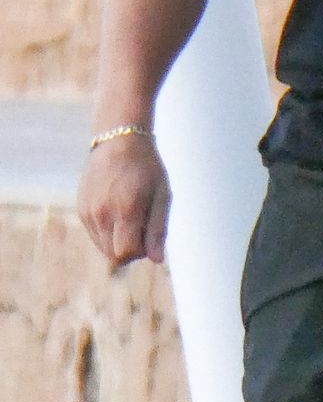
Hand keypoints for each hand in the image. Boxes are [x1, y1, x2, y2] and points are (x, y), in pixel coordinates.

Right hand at [78, 133, 170, 266]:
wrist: (119, 141)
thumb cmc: (147, 168)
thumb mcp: (162, 196)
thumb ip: (158, 230)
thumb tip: (156, 260)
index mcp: (125, 210)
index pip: (126, 253)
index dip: (140, 252)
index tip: (149, 235)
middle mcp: (102, 213)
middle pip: (113, 255)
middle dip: (131, 250)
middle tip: (143, 226)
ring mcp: (88, 212)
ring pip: (103, 247)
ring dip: (118, 241)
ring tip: (131, 216)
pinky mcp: (81, 209)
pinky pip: (95, 234)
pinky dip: (108, 232)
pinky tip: (118, 210)